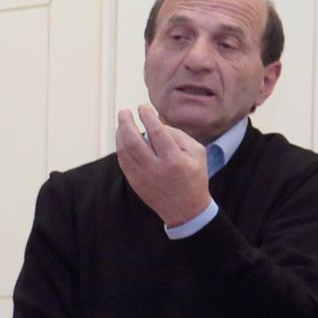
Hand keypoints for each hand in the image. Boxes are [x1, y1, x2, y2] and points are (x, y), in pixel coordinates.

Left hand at [114, 104, 211, 226]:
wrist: (186, 210)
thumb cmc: (194, 177)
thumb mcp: (197, 153)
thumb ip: (178, 135)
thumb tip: (156, 122)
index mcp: (173, 160)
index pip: (156, 132)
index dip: (147, 117)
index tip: (142, 107)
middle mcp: (155, 168)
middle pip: (133, 140)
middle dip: (126, 122)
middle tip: (124, 112)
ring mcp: (142, 177)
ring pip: (124, 151)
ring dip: (120, 133)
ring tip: (122, 122)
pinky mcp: (135, 182)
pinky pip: (122, 161)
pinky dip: (120, 147)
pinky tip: (122, 138)